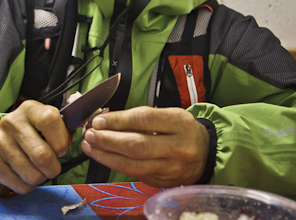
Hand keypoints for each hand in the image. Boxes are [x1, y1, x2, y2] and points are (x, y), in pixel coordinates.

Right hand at [0, 100, 69, 193]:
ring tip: (35, 170)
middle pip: (42, 155)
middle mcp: (11, 122)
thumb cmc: (30, 135)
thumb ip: (61, 131)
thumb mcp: (45, 126)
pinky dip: (27, 186)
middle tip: (50, 167)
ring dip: (39, 178)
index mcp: (29, 109)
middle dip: (52, 168)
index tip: (60, 150)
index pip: (50, 120)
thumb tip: (65, 145)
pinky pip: (20, 185)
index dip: (60, 140)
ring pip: (32, 175)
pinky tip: (22, 175)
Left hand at [81, 106, 208, 187]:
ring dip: (106, 155)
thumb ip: (139, 116)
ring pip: (133, 164)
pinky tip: (103, 156)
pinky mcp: (162, 181)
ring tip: (90, 146)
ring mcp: (171, 168)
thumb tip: (105, 118)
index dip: (118, 120)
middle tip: (90, 133)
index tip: (99, 119)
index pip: (144, 120)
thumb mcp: (168, 114)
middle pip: (137, 145)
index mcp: (180, 123)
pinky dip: (115, 164)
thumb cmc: (181, 129)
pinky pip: (134, 173)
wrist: (205, 152)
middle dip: (108, 140)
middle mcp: (178, 147)